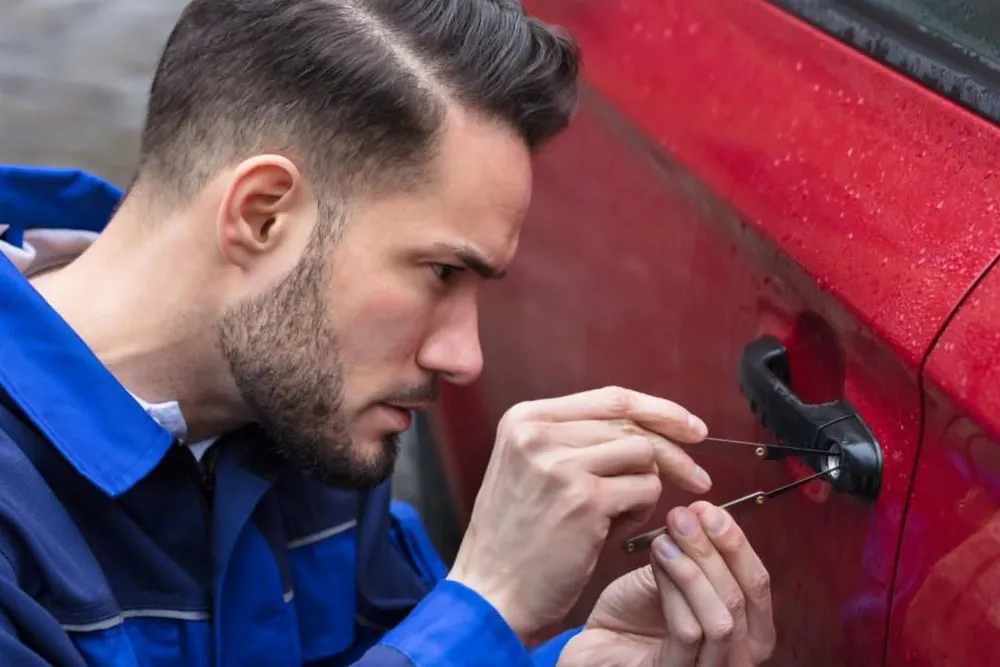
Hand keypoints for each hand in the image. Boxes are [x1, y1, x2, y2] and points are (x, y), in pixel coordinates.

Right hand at [447, 386, 710, 639]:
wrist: (490, 591)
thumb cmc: (516, 538)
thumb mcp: (530, 468)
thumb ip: (575, 440)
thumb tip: (647, 428)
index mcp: (526, 418)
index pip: (611, 398)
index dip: (659, 410)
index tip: (691, 427)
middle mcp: (539, 433)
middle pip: (632, 425)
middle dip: (673, 452)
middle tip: (697, 478)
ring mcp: (561, 464)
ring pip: (644, 455)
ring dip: (646, 486)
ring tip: (622, 513)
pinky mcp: (584, 500)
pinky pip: (645, 490)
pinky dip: (641, 511)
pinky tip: (616, 530)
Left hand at [558, 502, 774, 666]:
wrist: (597, 642)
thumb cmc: (637, 611)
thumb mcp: (674, 573)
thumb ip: (695, 551)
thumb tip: (703, 512)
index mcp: (747, 627)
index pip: (758, 582)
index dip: (736, 542)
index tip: (709, 509)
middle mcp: (738, 654)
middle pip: (744, 598)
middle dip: (715, 550)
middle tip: (685, 516)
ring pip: (722, 619)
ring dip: (694, 569)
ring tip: (666, 537)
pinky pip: (688, 632)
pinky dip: (675, 590)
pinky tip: (658, 559)